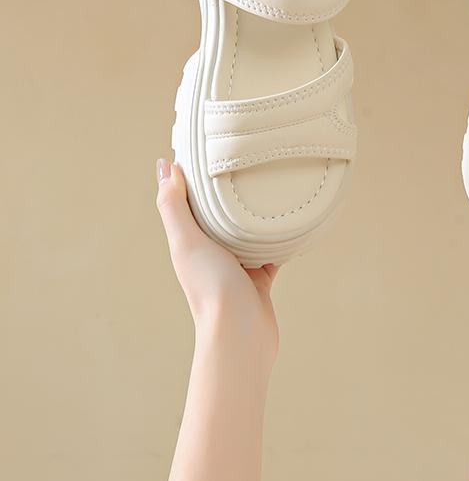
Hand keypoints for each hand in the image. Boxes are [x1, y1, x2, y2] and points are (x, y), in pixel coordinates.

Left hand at [155, 160, 278, 366]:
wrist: (241, 334)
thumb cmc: (211, 288)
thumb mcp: (187, 241)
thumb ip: (173, 205)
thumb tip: (164, 166)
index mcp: (187, 242)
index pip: (187, 201)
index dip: (192, 175)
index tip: (206, 145)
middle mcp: (208, 253)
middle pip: (216, 215)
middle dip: (226, 191)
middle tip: (245, 160)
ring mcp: (234, 266)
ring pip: (244, 231)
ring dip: (253, 213)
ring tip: (270, 185)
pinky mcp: (258, 278)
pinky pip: (270, 250)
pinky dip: (278, 238)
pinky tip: (291, 223)